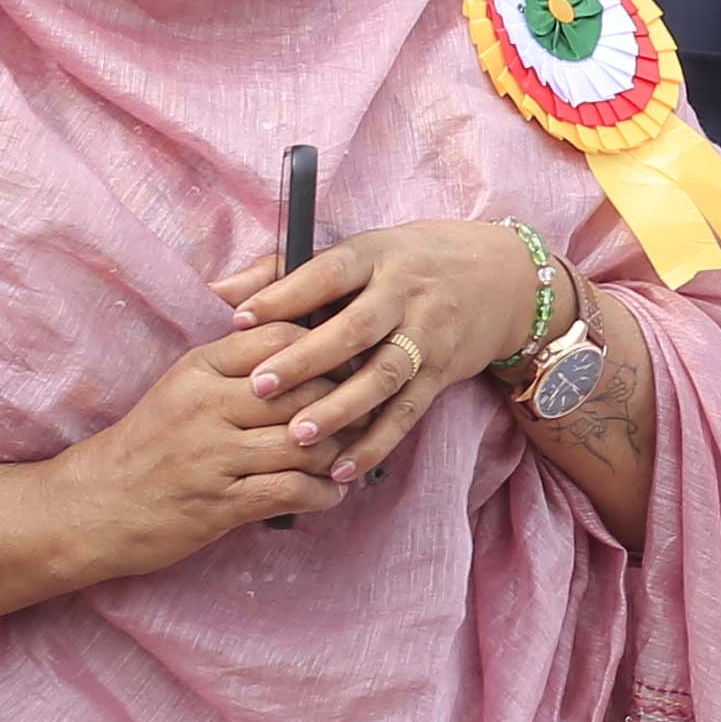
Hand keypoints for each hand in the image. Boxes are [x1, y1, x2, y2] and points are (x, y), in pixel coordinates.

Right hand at [56, 321, 344, 578]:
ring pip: (306, 442)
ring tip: (350, 456)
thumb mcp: (184, 389)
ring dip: (340, 453)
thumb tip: (304, 346)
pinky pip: (291, 490)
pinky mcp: (220, 503)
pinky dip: (323, 493)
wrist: (93, 505)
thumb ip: (236, 367)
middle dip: (346, 403)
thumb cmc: (149, 446)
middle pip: (305, 390)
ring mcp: (213, 455)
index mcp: (200, 368)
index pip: (281, 337)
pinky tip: (330, 493)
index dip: (326, 349)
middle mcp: (207, 405)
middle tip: (368, 414)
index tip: (348, 366)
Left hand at [219, 219, 547, 484]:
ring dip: (342, 409)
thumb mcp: (358, 252)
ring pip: (385, 376)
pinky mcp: (443, 375)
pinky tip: (342, 469)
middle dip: (308, 359)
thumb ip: (285, 272)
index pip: (329, 272)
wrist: (500, 279)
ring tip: (298, 436)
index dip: (285, 294)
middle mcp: (407, 294)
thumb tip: (220, 291)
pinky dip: (376, 444)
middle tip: (261, 387)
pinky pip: (407, 413)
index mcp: (376, 256)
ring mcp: (429, 336)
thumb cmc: (405, 264)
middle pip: (357, 328)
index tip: (240, 319)